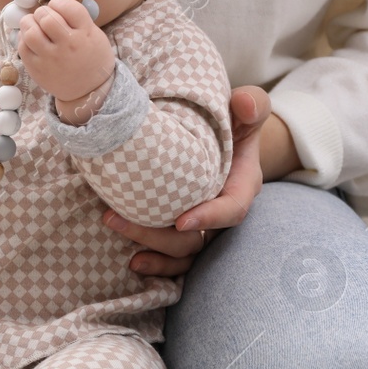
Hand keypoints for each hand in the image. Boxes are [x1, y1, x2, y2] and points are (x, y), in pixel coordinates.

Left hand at [17, 0, 114, 102]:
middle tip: (45, 17)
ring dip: (29, 22)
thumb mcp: (92, 33)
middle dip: (43, 12)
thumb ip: (75, 13)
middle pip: (46, 17)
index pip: (67, 6)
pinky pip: (23, 46)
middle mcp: (68, 45)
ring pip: (30, 30)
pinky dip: (24, 38)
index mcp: (86, 33)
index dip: (59, 2)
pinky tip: (32, 39)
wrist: (89, 90)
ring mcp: (51, 58)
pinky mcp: (37, 69)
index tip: (57, 6)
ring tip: (35, 24)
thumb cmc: (91, 56)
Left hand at [106, 85, 271, 275]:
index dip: (209, 217)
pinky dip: (156, 265)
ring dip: (151, 251)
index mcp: (242, 186)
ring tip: (119, 241)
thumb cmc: (232, 122)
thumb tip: (242, 103)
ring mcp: (203, 226)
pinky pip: (174, 259)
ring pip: (182, 253)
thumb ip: (251, 104)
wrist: (220, 136)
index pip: (232, 209)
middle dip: (158, 235)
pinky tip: (130, 263)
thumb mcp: (246, 110)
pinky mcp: (184, 232)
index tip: (181, 220)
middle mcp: (221, 212)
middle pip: (197, 238)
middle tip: (116, 220)